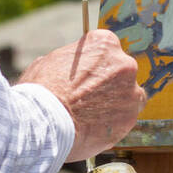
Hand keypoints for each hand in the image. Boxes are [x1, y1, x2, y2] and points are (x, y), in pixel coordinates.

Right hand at [17, 28, 145, 161]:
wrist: (45, 122)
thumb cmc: (42, 89)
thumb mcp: (51, 61)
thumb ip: (69, 61)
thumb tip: (69, 67)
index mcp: (105, 43)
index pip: (107, 50)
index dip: (95, 65)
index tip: (86, 77)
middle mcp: (123, 63)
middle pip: (121, 72)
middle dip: (108, 84)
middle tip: (89, 98)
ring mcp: (131, 91)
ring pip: (128, 96)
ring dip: (115, 103)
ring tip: (92, 116)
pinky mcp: (131, 117)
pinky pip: (126, 118)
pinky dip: (114, 123)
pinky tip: (95, 128)